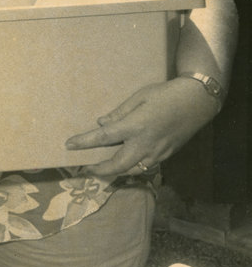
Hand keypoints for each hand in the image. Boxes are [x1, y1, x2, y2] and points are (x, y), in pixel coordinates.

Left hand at [65, 77, 220, 176]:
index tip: (68, 145)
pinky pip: (145, 167)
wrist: (197, 102)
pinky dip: (132, 168)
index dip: (84, 142)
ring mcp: (157, 152)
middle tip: (87, 167)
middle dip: (100, 170)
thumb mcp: (138, 97)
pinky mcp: (166, 155)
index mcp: (135, 126)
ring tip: (103, 168)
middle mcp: (145, 144)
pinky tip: (126, 164)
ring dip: (116, 172)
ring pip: (132, 170)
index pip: (103, 138)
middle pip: (118, 165)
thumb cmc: (165, 94)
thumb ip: (119, 113)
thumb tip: (101, 124)